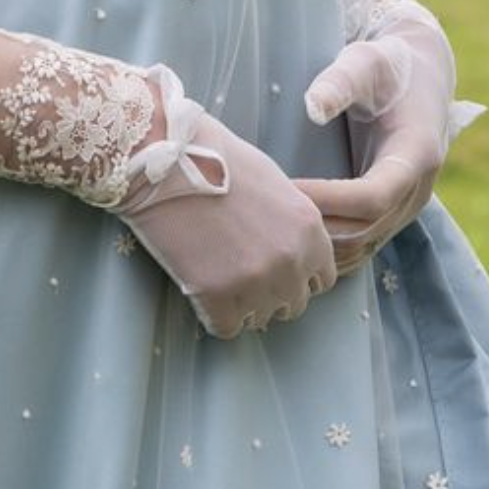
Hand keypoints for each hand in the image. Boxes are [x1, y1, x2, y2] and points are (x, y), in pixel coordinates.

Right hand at [119, 66, 336, 337]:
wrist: (166, 160)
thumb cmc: (216, 160)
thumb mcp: (273, 183)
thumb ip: (291, 222)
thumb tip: (290, 247)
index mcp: (310, 229)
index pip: (322, 279)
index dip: (298, 276)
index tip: (275, 269)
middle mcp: (291, 260)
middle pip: (293, 305)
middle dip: (271, 294)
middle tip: (241, 274)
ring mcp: (256, 282)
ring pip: (260, 319)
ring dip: (243, 306)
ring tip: (219, 277)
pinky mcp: (217, 297)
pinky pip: (226, 328)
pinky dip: (214, 315)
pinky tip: (201, 288)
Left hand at [298, 8, 480, 275]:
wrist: (419, 80)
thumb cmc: (386, 66)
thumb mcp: (365, 61)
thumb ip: (340, 81)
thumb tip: (312, 108)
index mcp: (416, 154)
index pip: (372, 197)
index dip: (327, 199)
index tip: (284, 186)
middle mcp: (416, 191)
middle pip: (363, 230)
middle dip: (315, 225)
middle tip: (268, 210)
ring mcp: (406, 208)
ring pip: (361, 246)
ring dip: (318, 243)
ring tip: (275, 221)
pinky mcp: (392, 215)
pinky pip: (361, 247)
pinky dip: (328, 249)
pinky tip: (293, 231)